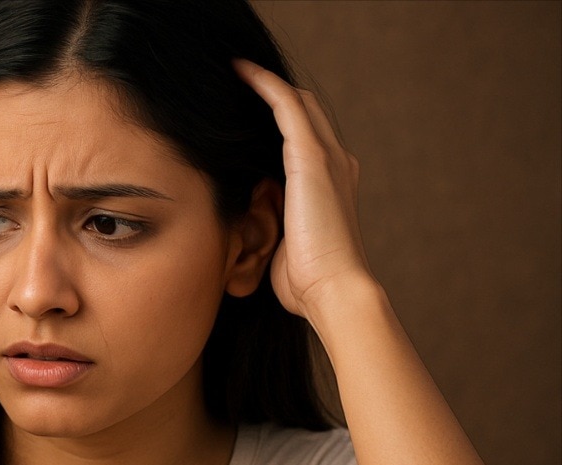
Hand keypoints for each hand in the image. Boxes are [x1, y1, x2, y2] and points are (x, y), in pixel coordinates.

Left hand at [233, 59, 376, 321]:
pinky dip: (264, 84)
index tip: (245, 110)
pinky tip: (241, 72)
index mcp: (330, 186)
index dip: (277, 120)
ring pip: (296, 102)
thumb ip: (271, 224)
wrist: (332, 290)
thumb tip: (244, 219)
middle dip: (272, 94)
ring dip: (265, 83)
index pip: (304, 139)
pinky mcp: (311, 157)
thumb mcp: (284, 245)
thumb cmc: (306, 281)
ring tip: (234, 70)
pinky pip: (286, 105)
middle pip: (304, 112)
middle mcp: (334, 165)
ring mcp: (326, 157)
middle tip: (235, 81)